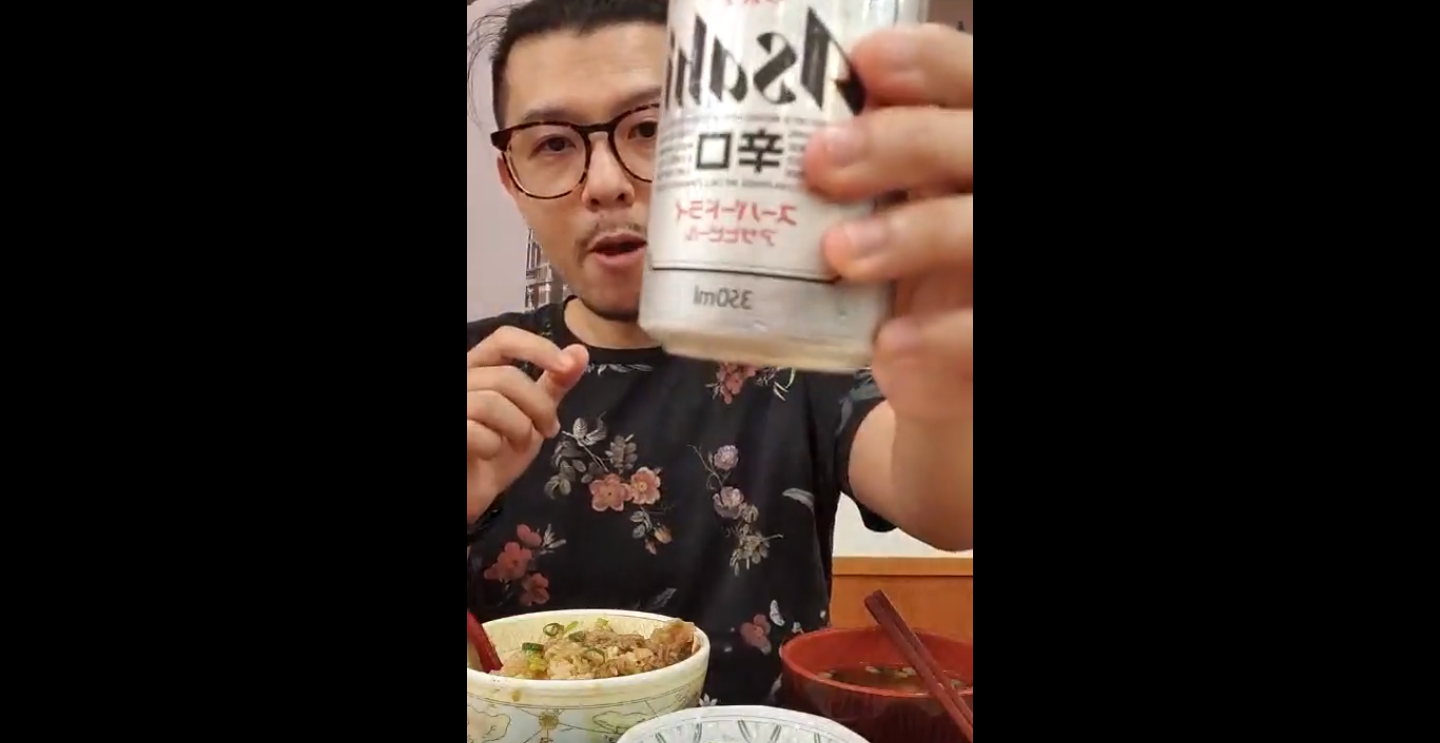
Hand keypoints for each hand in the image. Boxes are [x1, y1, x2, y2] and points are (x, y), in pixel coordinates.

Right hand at [467, 327, 589, 522]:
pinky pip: (473, 430)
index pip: (504, 339)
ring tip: (518, 445)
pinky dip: (492, 446)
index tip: (567, 367)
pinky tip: (489, 455)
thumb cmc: (494, 454)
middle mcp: (459, 379)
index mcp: (477, 368)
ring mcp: (451, 406)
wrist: (469, 493)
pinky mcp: (445, 432)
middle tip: (549, 430)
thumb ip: (552, 385)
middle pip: (507, 377)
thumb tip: (581, 351)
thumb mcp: (531, 417)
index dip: (537, 348)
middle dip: (539, 407)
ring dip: (519, 429)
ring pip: (492, 402)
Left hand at [803, 23, 972, 423]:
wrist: (943, 377)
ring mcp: (996, 261)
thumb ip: (853, 180)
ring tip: (839, 254)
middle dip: (903, 141)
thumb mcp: (882, 217)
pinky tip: (888, 346)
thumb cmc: (903, 277)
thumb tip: (763, 148)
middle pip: (978, 142)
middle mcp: (996, 191)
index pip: (969, 79)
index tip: (863, 63)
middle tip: (819, 161)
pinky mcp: (994, 337)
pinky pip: (980, 332)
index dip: (929, 63)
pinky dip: (937, 337)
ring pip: (984, 228)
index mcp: (970, 147)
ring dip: (915, 233)